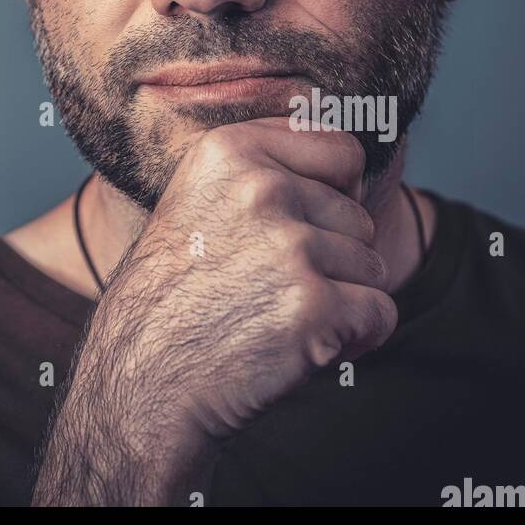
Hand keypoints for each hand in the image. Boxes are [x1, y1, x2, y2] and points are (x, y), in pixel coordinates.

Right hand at [32, 119, 396, 504]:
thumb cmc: (178, 291)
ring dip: (341, 301)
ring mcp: (288, 245)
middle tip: (271, 288)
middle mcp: (261, 187)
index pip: (341, 150)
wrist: (144, 375)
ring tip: (276, 317)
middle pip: (359, 216)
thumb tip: (350, 160)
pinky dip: (355, 339)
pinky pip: (381, 313)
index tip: (299, 227)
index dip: (336, 195)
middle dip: (334, 258)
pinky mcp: (313, 305)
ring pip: (371, 266)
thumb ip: (265, 167)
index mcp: (232, 149)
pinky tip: (302, 347)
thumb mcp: (202, 197)